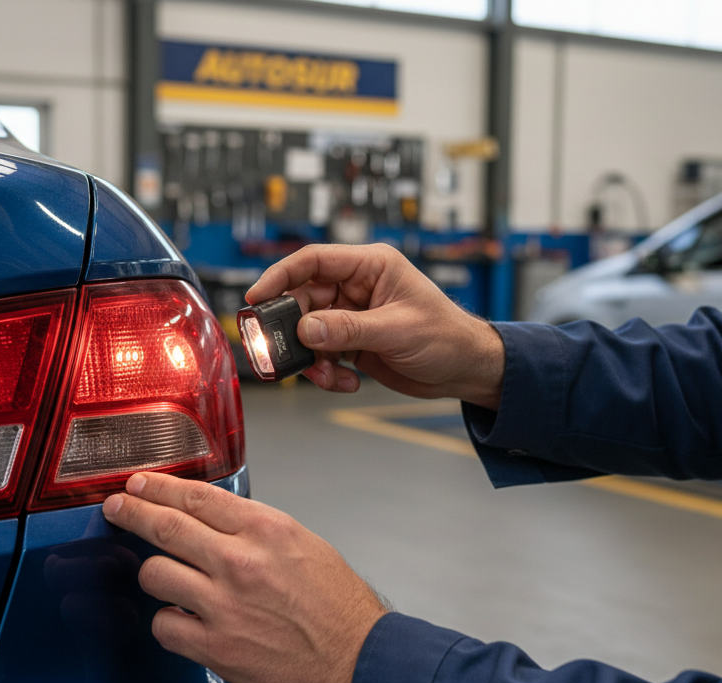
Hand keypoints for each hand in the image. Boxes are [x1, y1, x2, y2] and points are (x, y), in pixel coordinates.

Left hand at [101, 472, 388, 682]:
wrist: (356, 659)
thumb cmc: (336, 604)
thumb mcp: (302, 543)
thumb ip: (254, 529)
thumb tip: (212, 520)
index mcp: (265, 530)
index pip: (195, 496)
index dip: (158, 487)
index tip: (140, 484)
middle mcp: (240, 562)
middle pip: (164, 526)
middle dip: (131, 512)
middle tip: (117, 507)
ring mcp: (224, 606)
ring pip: (154, 574)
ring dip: (154, 573)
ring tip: (164, 577)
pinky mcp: (215, 648)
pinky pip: (164, 626)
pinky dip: (168, 622)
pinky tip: (183, 619)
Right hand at [246, 243, 504, 408]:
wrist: (466, 371)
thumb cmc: (446, 337)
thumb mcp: (396, 330)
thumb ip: (347, 329)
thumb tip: (305, 329)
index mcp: (370, 266)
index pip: (313, 261)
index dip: (280, 276)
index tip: (256, 297)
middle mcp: (357, 287)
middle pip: (303, 300)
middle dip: (292, 330)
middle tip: (279, 352)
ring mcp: (353, 316)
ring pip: (308, 332)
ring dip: (311, 357)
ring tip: (328, 375)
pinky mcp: (353, 342)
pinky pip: (323, 354)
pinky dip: (327, 372)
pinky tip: (348, 382)